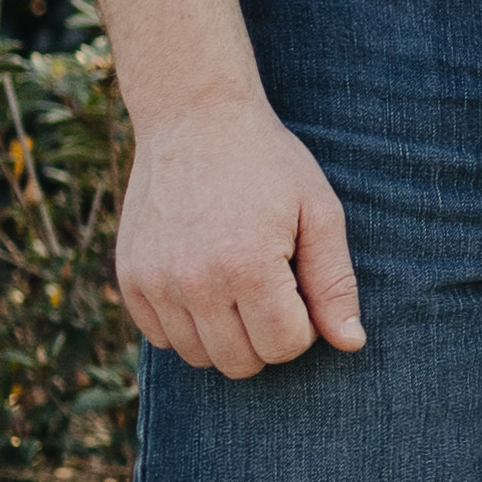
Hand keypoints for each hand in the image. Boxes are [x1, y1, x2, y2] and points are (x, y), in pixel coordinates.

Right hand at [117, 88, 364, 377]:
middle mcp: (195, 282)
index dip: (303, 326)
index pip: (284, 347)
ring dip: (226, 334)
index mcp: (248, 267)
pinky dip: (186, 325)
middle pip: (241, 363)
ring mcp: (155, 282)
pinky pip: (161, 338)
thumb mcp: (319, 212)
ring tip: (237, 283)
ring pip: (199, 356)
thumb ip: (335, 283)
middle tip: (271, 287)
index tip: (299, 286)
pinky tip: (203, 283)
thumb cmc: (267, 164)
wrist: (194, 119)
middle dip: (267, 336)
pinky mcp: (130, 278)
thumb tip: (351, 343)